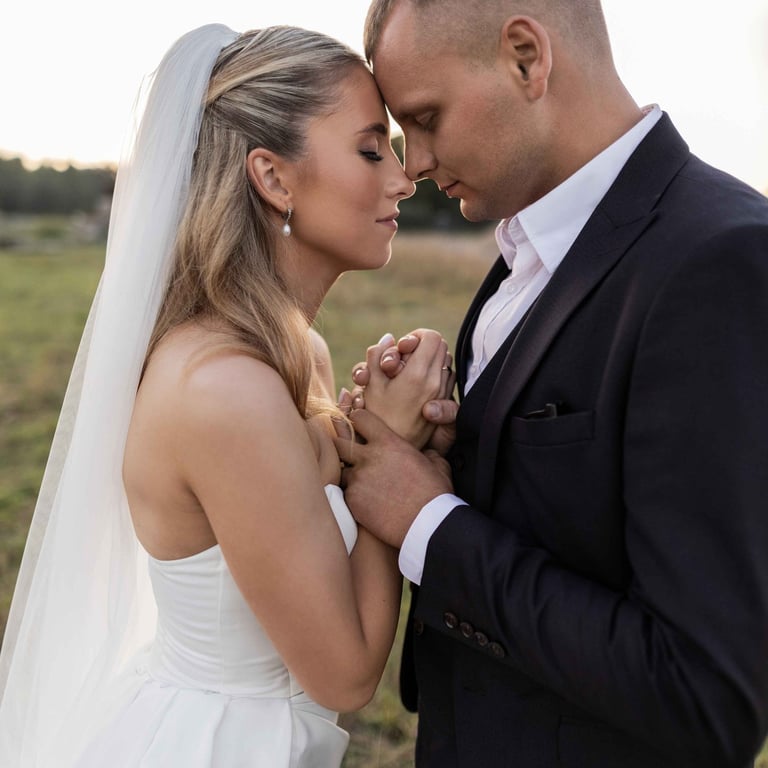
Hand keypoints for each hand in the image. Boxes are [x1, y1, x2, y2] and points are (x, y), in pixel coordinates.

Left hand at [334, 409, 452, 547]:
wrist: (427, 525)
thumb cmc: (435, 493)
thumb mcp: (437, 464)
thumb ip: (425, 452)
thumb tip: (426, 452)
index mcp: (388, 442)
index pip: (359, 418)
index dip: (358, 420)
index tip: (359, 426)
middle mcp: (368, 457)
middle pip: (339, 442)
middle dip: (342, 446)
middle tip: (350, 453)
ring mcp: (358, 479)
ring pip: (341, 471)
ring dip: (349, 474)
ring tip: (363, 484)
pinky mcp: (352, 500)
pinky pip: (345, 493)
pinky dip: (353, 495)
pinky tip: (367, 502)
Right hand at [351, 331, 457, 455]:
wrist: (396, 450)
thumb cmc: (378, 418)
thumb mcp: (371, 384)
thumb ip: (378, 356)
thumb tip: (388, 338)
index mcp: (418, 374)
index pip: (431, 337)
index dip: (414, 337)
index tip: (402, 349)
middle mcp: (435, 382)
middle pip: (440, 346)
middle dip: (420, 348)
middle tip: (402, 361)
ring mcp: (442, 392)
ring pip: (443, 361)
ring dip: (425, 361)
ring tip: (404, 374)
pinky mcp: (443, 401)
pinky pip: (445, 377)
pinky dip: (430, 374)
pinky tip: (412, 385)